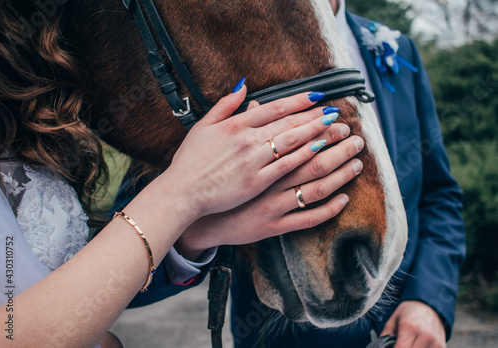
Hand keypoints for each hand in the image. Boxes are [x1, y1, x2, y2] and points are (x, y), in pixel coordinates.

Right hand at [164, 83, 335, 218]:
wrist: (182, 192)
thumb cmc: (190, 161)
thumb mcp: (203, 126)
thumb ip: (225, 105)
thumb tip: (244, 86)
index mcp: (236, 125)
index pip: (274, 108)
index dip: (298, 101)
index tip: (318, 96)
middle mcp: (249, 141)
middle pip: (289, 124)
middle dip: (316, 117)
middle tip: (336, 112)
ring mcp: (254, 163)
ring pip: (293, 145)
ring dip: (318, 135)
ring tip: (338, 130)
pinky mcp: (257, 184)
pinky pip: (287, 170)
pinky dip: (305, 160)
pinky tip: (321, 152)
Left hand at [380, 300, 446, 347]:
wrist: (429, 305)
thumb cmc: (410, 311)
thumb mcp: (393, 319)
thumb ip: (386, 335)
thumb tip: (380, 345)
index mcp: (410, 328)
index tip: (391, 347)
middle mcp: (425, 336)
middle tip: (400, 343)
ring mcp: (436, 343)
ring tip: (409, 343)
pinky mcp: (442, 347)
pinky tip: (418, 344)